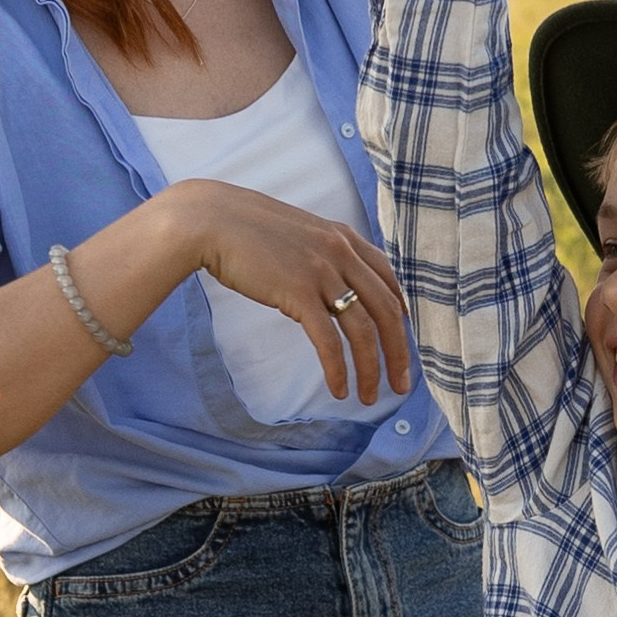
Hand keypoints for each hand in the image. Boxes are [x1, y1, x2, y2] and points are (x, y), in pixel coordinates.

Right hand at [164, 183, 412, 405]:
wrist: (211, 220)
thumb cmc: (247, 230)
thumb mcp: (299, 235)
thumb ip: (322, 255)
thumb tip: (330, 288)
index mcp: (344, 238)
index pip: (389, 280)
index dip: (403, 315)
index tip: (404, 341)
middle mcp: (341, 253)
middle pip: (387, 311)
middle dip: (399, 352)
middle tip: (402, 384)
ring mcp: (322, 272)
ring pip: (363, 330)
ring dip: (371, 369)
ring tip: (371, 397)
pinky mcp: (298, 293)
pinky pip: (329, 341)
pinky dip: (338, 370)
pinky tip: (339, 390)